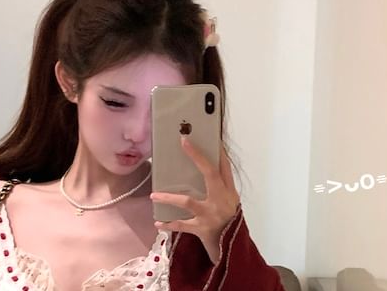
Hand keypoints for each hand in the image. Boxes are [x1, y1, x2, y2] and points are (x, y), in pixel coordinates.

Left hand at [150, 137, 240, 263]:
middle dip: (197, 157)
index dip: (217, 151)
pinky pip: (181, 225)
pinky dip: (168, 224)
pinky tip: (157, 222)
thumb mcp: (230, 203)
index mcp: (229, 192)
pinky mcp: (202, 229)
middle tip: (184, 142)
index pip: (224, 167)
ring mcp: (211, 215)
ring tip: (154, 195)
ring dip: (169, 197)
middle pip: (210, 174)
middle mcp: (221, 200)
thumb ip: (219, 187)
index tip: (210, 135)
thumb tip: (203, 166)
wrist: (233, 249)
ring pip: (188, 201)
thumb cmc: (228, 222)